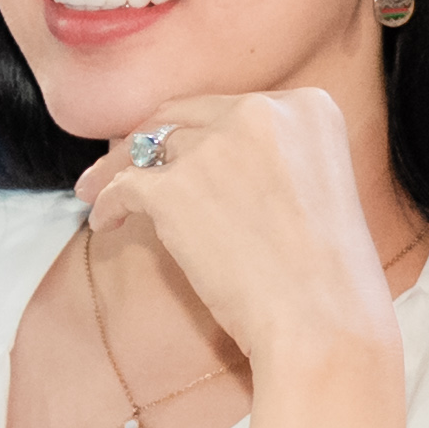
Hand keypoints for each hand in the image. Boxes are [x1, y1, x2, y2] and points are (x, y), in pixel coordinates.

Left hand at [68, 87, 406, 387]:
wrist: (325, 319)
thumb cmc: (332, 275)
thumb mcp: (323, 187)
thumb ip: (277, 160)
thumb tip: (214, 162)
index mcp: (309, 108)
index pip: (235, 108)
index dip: (200, 131)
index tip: (181, 151)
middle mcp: (262, 112)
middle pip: (183, 116)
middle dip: (149, 140)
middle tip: (122, 163)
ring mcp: (215, 146)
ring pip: (146, 147)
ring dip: (116, 170)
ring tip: (96, 191)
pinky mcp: (174, 187)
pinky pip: (124, 187)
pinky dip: (108, 205)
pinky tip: (105, 223)